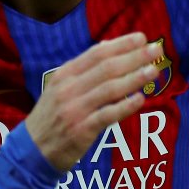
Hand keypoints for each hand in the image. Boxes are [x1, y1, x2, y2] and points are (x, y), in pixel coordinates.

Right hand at [24, 33, 161, 169]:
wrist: (31, 150)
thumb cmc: (51, 116)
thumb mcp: (59, 87)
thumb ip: (83, 68)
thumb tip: (108, 45)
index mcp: (64, 74)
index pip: (96, 53)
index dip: (121, 44)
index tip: (142, 38)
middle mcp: (68, 89)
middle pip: (107, 68)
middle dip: (134, 57)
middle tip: (156, 50)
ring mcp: (74, 110)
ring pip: (110, 89)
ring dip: (134, 78)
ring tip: (154, 71)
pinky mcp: (81, 131)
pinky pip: (107, 115)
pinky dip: (125, 106)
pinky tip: (140, 99)